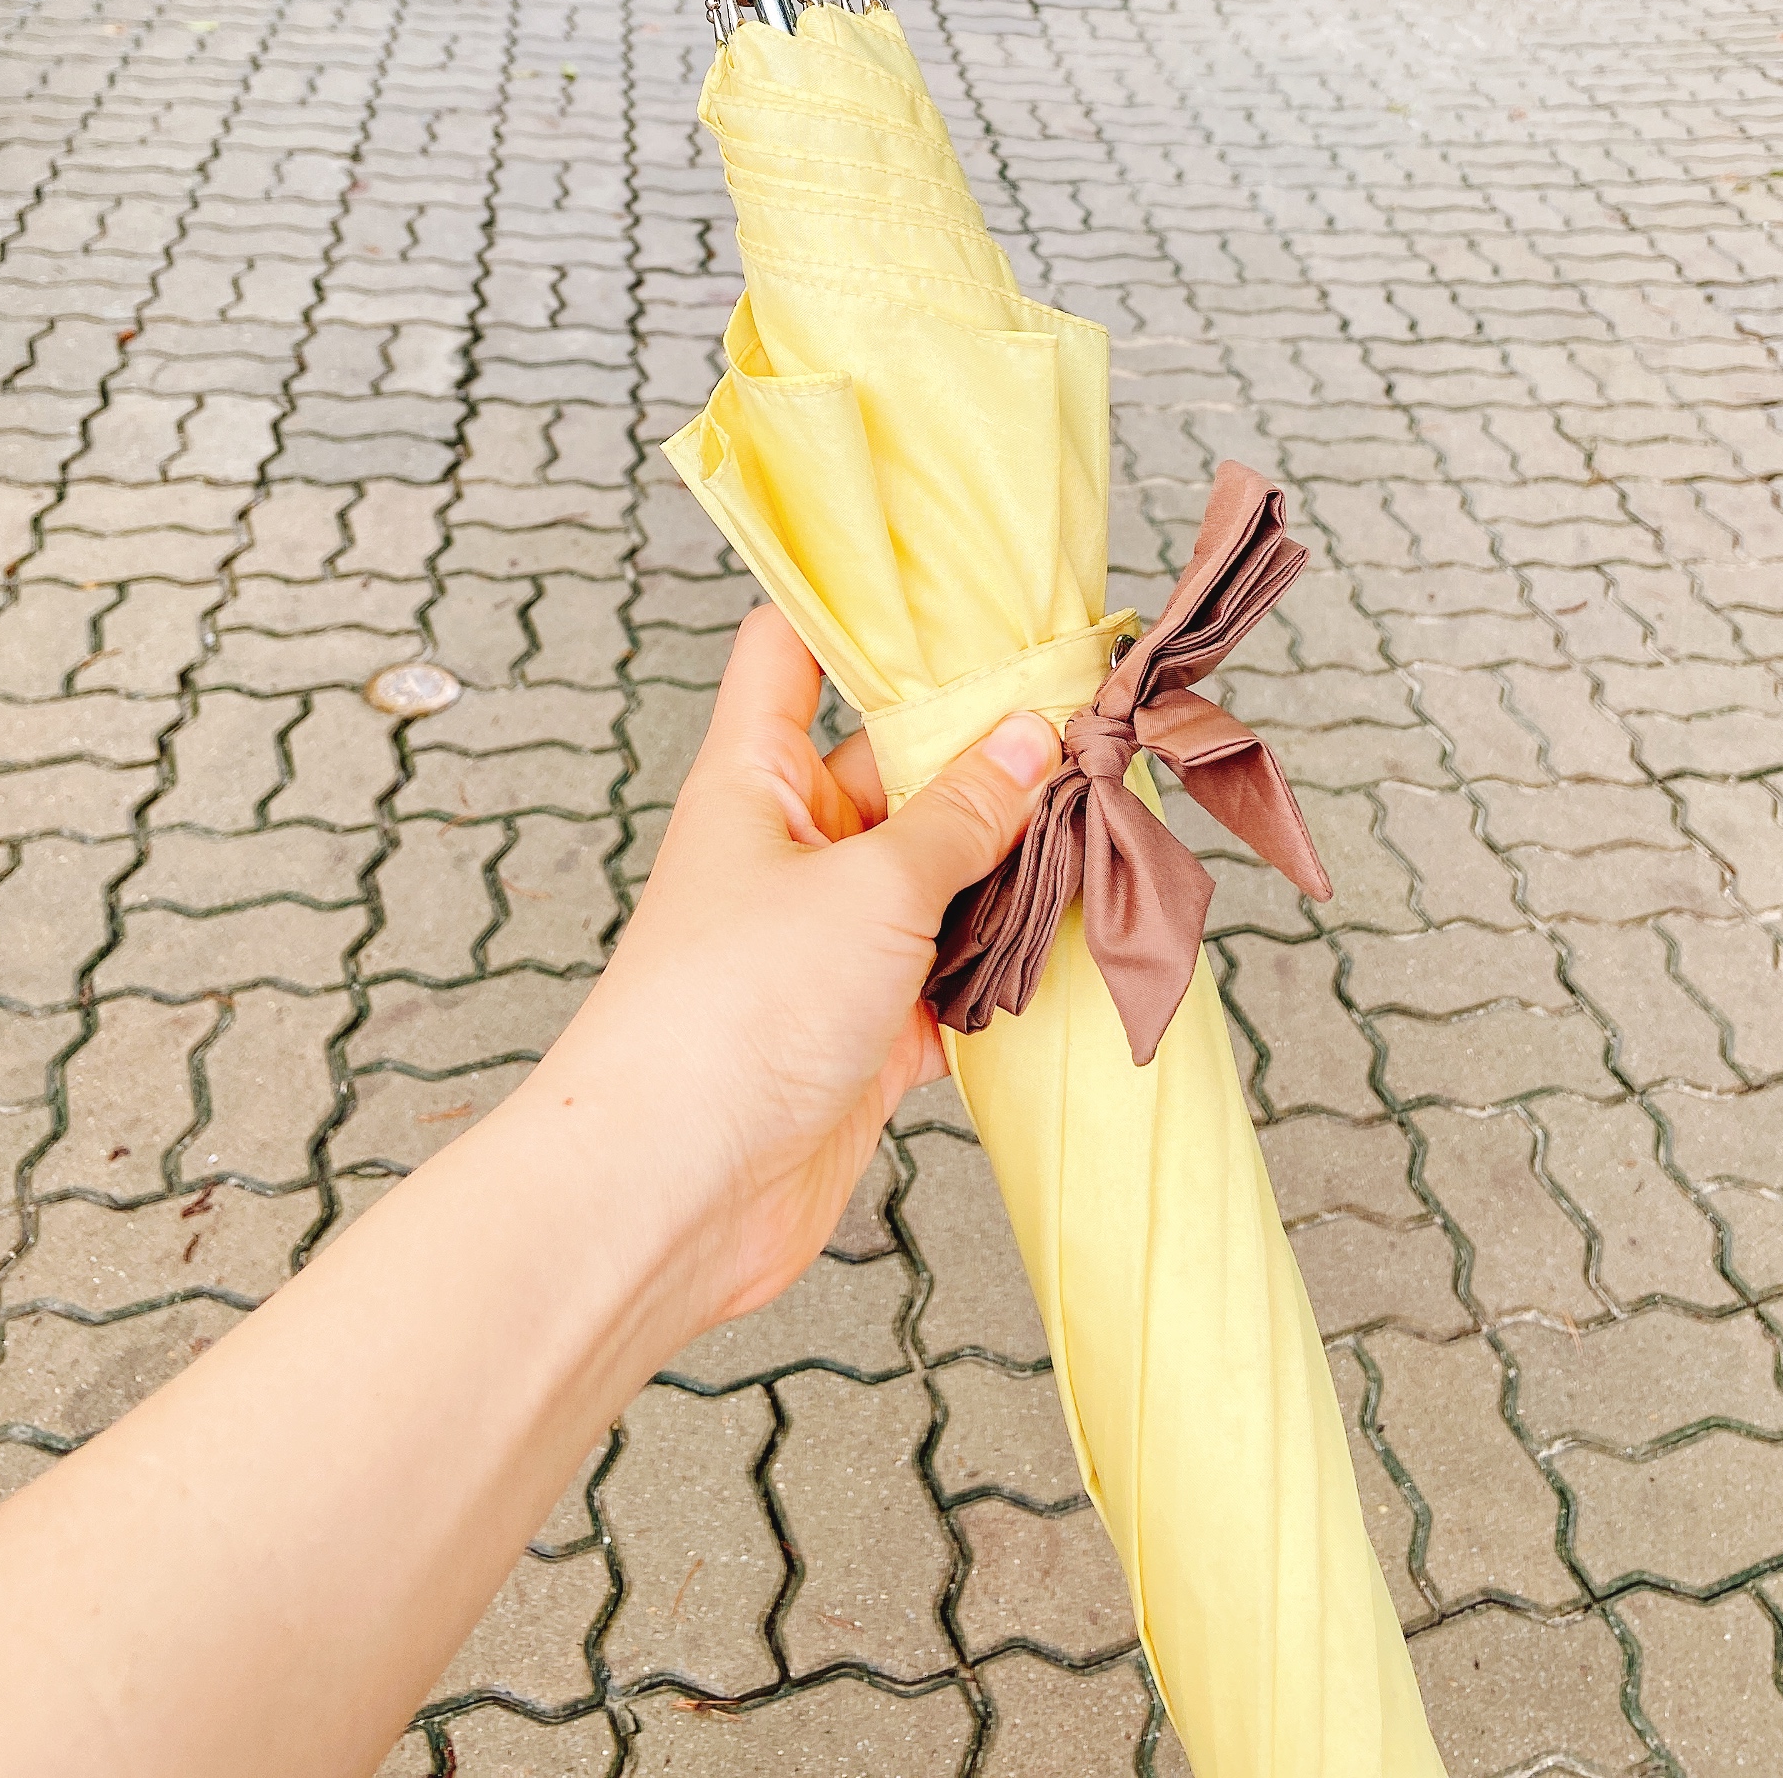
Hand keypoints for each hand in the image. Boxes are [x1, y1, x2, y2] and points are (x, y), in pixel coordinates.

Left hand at [534, 606, 1058, 1346]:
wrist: (676, 1194)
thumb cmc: (732, 1012)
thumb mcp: (871, 884)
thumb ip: (964, 814)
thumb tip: (1032, 738)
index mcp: (757, 778)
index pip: (790, 654)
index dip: (857, 613)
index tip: (953, 587)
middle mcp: (792, 848)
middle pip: (902, 767)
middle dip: (992, 756)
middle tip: (1093, 730)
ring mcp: (830, 942)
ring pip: (942, 874)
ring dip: (1014, 866)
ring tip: (1105, 831)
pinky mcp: (867, 1029)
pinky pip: (954, 974)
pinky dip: (1008, 968)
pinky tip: (1074, 949)